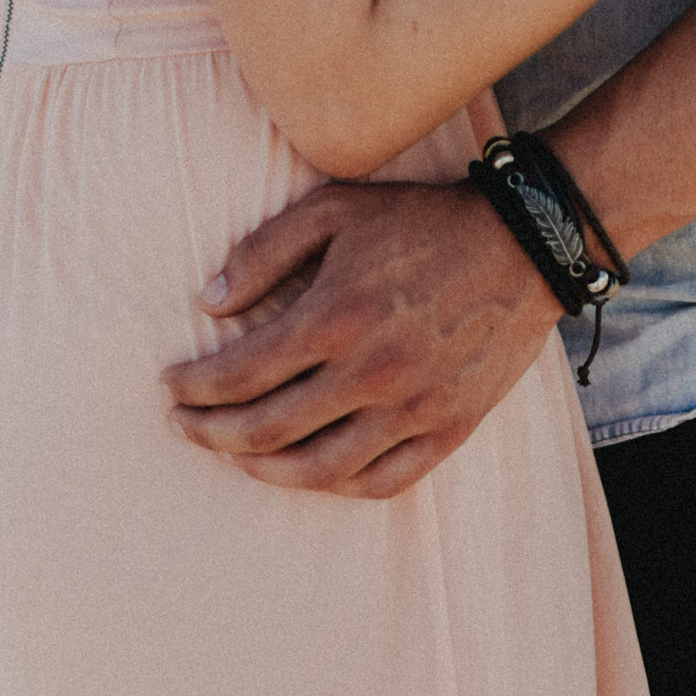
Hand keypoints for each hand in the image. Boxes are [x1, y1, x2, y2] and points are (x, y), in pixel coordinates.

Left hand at [162, 181, 566, 500]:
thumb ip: (263, 253)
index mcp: (334, 317)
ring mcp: (412, 409)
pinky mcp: (448, 430)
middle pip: (266, 430)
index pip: (238, 374)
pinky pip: (381, 482)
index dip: (193, 388)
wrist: (525, 247)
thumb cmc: (423, 223)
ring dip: (262, 470)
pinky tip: (310, 470)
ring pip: (318, 470)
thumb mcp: (335, 210)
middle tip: (184, 426)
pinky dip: (335, 486)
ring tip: (236, 457)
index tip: (170, 386)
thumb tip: (207, 304)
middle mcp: (370, 373)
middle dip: (211, 434)